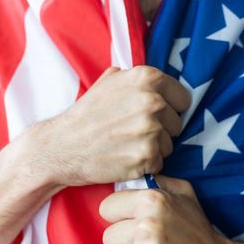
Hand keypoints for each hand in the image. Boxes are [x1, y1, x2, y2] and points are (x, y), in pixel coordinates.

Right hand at [22, 66, 190, 186]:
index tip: (152, 116)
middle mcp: (153, 101)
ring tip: (126, 145)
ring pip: (169, 145)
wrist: (61, 147)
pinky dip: (145, 165)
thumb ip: (136, 78)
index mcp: (147, 78)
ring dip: (153, 149)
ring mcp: (151, 130)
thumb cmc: (85, 116)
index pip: (182, 98)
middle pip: (176, 123)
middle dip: (160, 130)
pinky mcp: (147, 156)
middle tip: (131, 133)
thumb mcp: (108, 82)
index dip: (169, 109)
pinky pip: (160, 163)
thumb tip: (159, 81)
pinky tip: (124, 159)